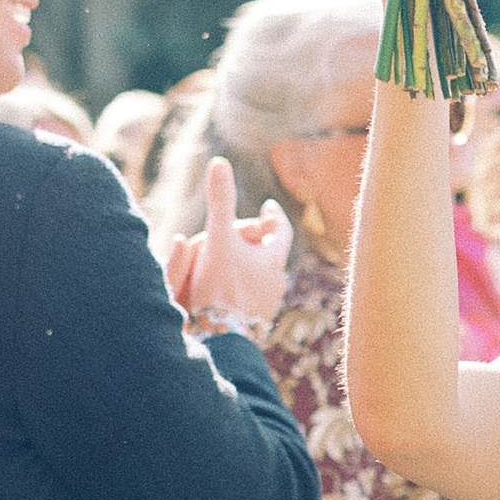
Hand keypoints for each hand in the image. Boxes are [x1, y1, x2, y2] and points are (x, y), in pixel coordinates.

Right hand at [165, 155, 290, 330]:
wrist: (219, 339)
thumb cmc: (220, 287)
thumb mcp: (218, 238)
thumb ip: (220, 201)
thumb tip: (219, 161)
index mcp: (273, 260)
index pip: (280, 230)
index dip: (272, 216)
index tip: (266, 207)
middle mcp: (275, 283)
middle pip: (268, 252)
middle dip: (253, 239)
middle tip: (237, 229)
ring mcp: (265, 305)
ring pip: (258, 276)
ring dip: (244, 263)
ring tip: (227, 258)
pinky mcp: (251, 323)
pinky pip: (247, 296)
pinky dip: (236, 286)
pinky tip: (222, 289)